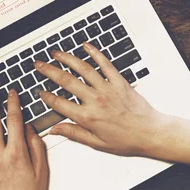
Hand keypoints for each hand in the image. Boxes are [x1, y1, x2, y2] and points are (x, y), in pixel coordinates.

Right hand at [34, 41, 167, 156]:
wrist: (150, 132)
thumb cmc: (127, 139)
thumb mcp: (96, 143)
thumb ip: (74, 133)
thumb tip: (55, 130)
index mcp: (87, 117)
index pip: (59, 103)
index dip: (46, 97)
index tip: (39, 91)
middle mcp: (95, 100)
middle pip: (66, 81)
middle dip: (49, 71)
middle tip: (39, 65)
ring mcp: (107, 88)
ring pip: (83, 68)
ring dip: (67, 58)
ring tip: (56, 53)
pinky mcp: (119, 81)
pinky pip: (105, 63)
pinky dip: (95, 53)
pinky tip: (86, 46)